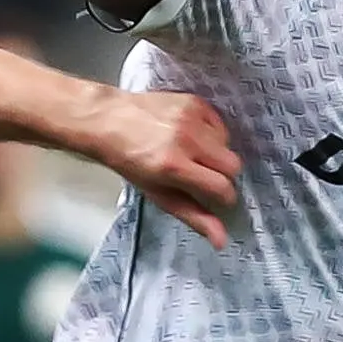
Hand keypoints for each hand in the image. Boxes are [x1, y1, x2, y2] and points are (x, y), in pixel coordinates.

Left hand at [85, 90, 239, 248]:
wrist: (109, 120)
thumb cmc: (129, 161)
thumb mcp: (158, 194)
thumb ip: (192, 215)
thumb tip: (221, 239)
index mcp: (173, 167)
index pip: (222, 187)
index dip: (224, 198)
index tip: (218, 199)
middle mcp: (185, 140)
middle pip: (233, 165)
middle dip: (223, 176)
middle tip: (205, 178)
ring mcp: (190, 118)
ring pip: (228, 145)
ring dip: (217, 154)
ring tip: (193, 155)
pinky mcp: (194, 102)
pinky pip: (220, 125)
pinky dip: (212, 134)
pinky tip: (192, 137)